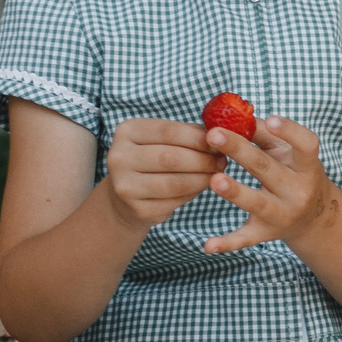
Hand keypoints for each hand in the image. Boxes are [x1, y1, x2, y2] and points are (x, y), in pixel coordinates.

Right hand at [102, 119, 223, 231]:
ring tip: (218, 174)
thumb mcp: (161, 140)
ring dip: (203, 178)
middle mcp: (119, 158)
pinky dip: (193, 193)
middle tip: (222, 161)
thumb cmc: (152, 159)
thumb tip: (219, 133)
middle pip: (171, 158)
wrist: (125, 195)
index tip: (220, 141)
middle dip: (203, 160)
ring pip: (175, 182)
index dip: (198, 137)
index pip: (168, 131)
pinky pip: (175, 201)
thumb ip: (186, 133)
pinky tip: (202, 186)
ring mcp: (125, 186)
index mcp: (126, 131)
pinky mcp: (137, 209)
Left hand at [203, 115, 338, 252]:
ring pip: (257, 203)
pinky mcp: (266, 232)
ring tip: (215, 180)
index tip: (270, 120)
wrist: (314, 218)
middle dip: (240, 151)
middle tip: (214, 135)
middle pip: (268, 169)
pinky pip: (246, 238)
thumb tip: (233, 114)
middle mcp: (298, 191)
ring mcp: (282, 213)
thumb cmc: (294, 173)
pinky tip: (207, 245)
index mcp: (307, 166)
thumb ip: (264, 134)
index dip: (289, 132)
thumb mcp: (288, 153)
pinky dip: (227, 243)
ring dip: (236, 192)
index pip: (306, 146)